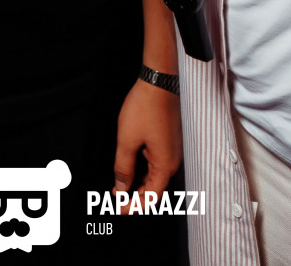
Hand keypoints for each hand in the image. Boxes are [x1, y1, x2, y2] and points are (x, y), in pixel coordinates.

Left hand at [113, 79, 181, 200]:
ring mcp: (172, 151)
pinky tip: (131, 169)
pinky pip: (157, 164)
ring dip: (139, 185)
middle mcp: (172, 161)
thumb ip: (123, 168)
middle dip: (136, 198)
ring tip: (121, 187)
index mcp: (164, 165)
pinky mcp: (169, 142)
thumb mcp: (127, 140)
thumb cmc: (146, 107)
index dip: (134, 207)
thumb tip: (122, 188)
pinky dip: (144, 172)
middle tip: (118, 201)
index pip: (151, 198)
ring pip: (156, 177)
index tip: (119, 209)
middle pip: (155, 190)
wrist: (159, 82)